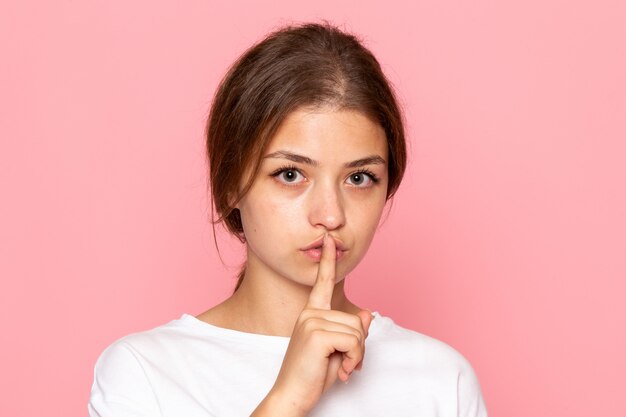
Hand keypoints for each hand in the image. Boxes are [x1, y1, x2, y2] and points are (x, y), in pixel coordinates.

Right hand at [260, 233, 373, 415]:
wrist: (292, 396)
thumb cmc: (312, 375)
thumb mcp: (338, 351)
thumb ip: (352, 332)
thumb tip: (367, 314)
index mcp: (311, 314)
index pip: (321, 282)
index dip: (328, 260)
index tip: (330, 240)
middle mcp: (309, 314)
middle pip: (356, 320)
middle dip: (358, 347)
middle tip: (344, 364)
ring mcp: (311, 322)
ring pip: (357, 332)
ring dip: (356, 355)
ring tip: (340, 367)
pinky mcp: (316, 334)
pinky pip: (354, 342)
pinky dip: (354, 360)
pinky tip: (341, 371)